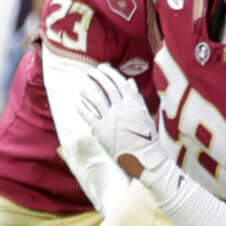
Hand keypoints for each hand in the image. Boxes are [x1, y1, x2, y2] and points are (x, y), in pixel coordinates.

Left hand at [78, 64, 172, 180]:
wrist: (143, 157)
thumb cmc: (146, 136)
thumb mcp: (145, 114)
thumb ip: (135, 98)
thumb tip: (130, 82)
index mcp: (133, 103)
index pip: (119, 82)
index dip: (109, 73)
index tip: (102, 67)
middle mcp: (121, 109)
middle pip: (106, 87)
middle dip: (97, 77)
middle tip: (90, 72)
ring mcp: (110, 119)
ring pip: (95, 99)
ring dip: (88, 88)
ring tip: (83, 83)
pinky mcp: (100, 130)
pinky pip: (88, 115)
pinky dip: (82, 106)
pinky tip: (78, 101)